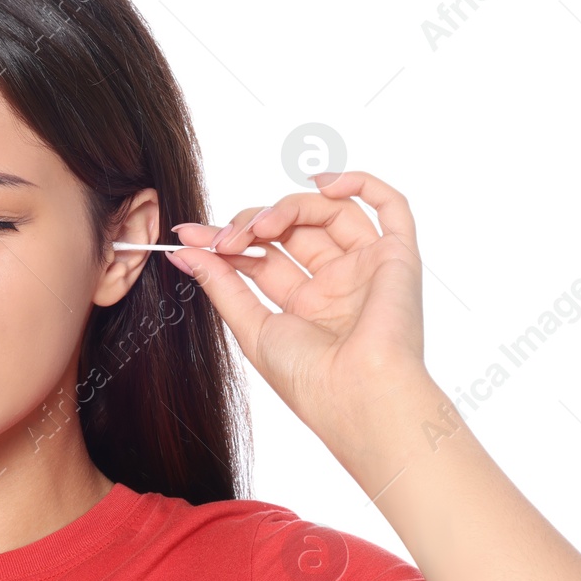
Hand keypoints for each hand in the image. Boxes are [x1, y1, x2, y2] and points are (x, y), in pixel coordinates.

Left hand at [168, 169, 429, 434]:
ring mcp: (366, 267)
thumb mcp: (252, 328)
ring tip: (261, 227)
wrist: (357, 397)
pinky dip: (360, 183)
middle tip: (224, 239)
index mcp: (305, 304)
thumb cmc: (310, 380)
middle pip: (293, 229)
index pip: (263, 255)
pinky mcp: (397, 257)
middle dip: (252, 224)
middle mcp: (336, 283)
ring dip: (289, 208)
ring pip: (329, 211)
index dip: (227, 240)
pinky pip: (390, 206)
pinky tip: (324, 183)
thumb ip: (221, 284)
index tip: (189, 236)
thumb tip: (183, 251)